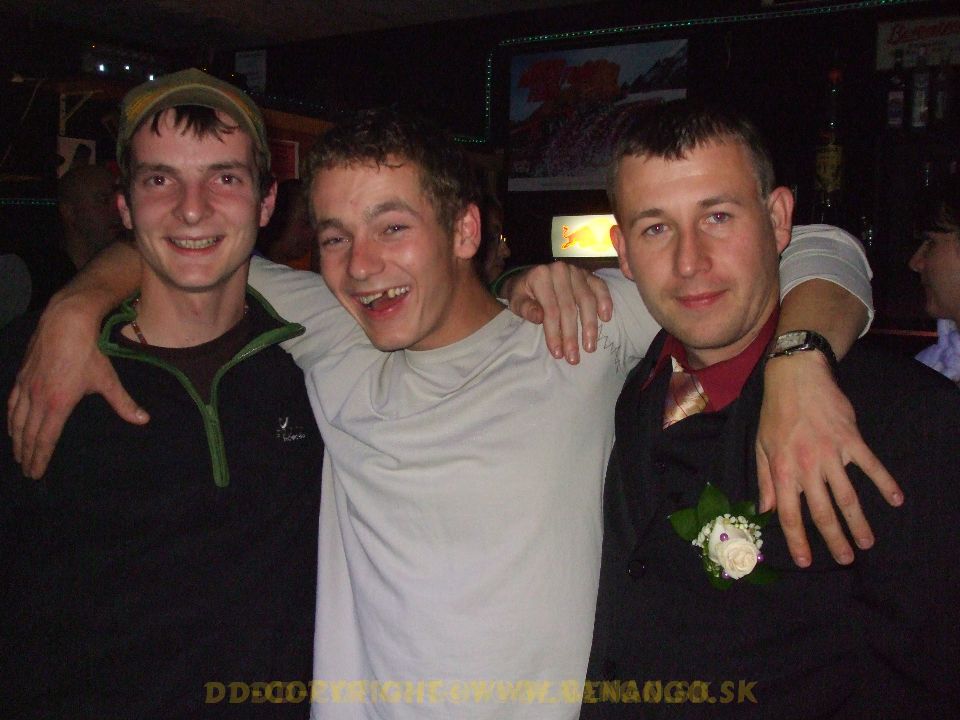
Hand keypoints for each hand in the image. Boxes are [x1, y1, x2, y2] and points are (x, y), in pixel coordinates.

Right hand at [7, 293, 148, 477]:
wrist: (65, 323)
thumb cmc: (88, 353)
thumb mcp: (108, 380)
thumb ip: (123, 403)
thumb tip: (144, 420)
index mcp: (58, 404)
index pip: (46, 439)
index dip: (40, 458)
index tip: (36, 473)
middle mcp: (37, 399)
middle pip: (28, 434)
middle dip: (26, 455)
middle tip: (25, 471)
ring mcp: (26, 388)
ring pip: (17, 421)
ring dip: (17, 441)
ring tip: (18, 455)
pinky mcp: (22, 377)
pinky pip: (12, 404)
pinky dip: (11, 419)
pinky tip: (12, 426)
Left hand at [503, 262, 612, 364]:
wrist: (530, 277)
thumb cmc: (523, 293)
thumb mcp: (516, 301)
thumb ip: (526, 309)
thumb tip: (539, 318)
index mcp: (541, 276)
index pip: (550, 309)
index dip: (555, 333)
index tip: (558, 353)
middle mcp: (560, 271)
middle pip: (569, 308)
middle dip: (572, 336)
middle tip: (573, 357)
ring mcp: (576, 272)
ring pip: (586, 300)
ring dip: (590, 326)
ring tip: (590, 347)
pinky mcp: (587, 274)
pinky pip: (600, 287)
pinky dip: (605, 302)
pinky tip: (606, 318)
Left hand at [755, 352, 902, 566]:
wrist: (796, 378)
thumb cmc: (775, 413)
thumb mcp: (761, 446)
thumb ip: (765, 479)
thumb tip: (764, 508)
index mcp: (783, 470)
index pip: (789, 514)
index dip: (797, 540)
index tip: (806, 560)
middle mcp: (807, 466)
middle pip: (822, 512)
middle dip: (833, 539)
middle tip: (845, 559)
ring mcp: (831, 453)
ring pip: (847, 496)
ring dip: (858, 522)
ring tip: (866, 542)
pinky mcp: (851, 439)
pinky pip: (871, 465)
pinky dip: (884, 483)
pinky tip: (895, 500)